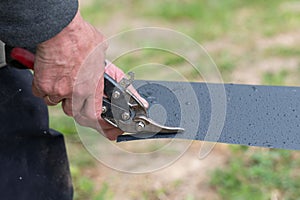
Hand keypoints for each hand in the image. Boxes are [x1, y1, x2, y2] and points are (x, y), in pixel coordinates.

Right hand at [31, 10, 117, 138]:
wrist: (60, 28)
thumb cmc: (81, 37)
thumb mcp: (102, 55)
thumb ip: (105, 69)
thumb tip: (112, 74)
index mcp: (93, 87)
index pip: (97, 116)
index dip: (103, 127)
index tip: (109, 132)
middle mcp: (76, 93)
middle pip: (74, 113)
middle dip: (76, 106)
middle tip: (77, 95)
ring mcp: (59, 91)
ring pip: (57, 102)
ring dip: (60, 94)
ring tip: (63, 77)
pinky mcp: (43, 85)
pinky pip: (43, 94)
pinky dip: (45, 87)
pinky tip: (50, 74)